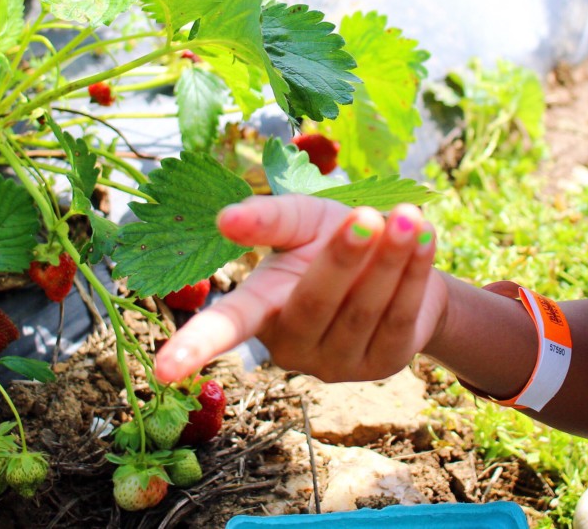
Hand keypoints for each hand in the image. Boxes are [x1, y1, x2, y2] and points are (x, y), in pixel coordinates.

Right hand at [153, 195, 445, 383]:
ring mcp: (339, 362)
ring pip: (364, 309)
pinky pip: (399, 316)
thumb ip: (268, 219)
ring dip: (390, 260)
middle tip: (364, 216)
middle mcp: (294, 344)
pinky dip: (413, 275)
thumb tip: (224, 219)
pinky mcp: (384, 362)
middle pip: (315, 302)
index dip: (196, 345)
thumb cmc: (330, 240)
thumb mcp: (299, 221)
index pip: (228, 327)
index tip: (163, 371)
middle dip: (342, 259)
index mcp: (262, 309)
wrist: (398, 268)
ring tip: (406, 217)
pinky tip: (424, 238)